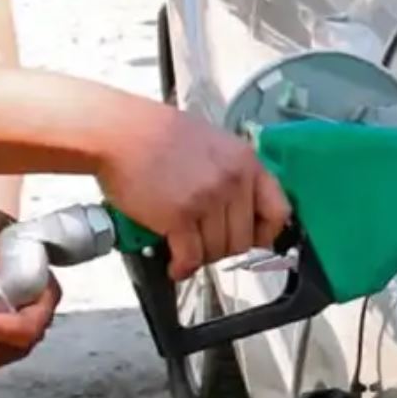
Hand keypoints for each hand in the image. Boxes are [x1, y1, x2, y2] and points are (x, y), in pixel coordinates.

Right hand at [96, 105, 291, 280]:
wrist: (117, 131)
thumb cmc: (154, 134)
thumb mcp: (210, 142)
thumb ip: (231, 172)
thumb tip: (239, 208)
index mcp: (245, 161)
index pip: (278, 211)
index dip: (265, 233)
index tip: (252, 240)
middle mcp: (232, 180)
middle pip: (244, 239)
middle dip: (223, 248)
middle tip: (204, 245)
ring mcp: (207, 198)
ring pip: (217, 251)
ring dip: (200, 256)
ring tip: (185, 249)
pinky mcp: (180, 216)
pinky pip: (190, 256)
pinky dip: (182, 266)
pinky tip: (175, 263)